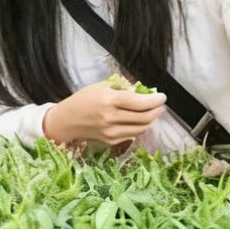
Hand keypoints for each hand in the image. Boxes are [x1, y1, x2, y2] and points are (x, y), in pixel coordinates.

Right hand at [41, 78, 167, 150]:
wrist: (66, 120)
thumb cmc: (83, 99)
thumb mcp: (100, 86)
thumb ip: (122, 88)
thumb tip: (142, 92)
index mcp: (109, 100)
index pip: (140, 102)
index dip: (155, 100)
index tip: (162, 97)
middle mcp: (111, 117)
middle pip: (144, 117)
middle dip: (156, 110)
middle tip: (159, 105)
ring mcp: (111, 132)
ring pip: (142, 128)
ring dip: (151, 120)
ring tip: (152, 112)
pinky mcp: (111, 142)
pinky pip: (133, 135)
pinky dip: (140, 127)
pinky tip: (139, 120)